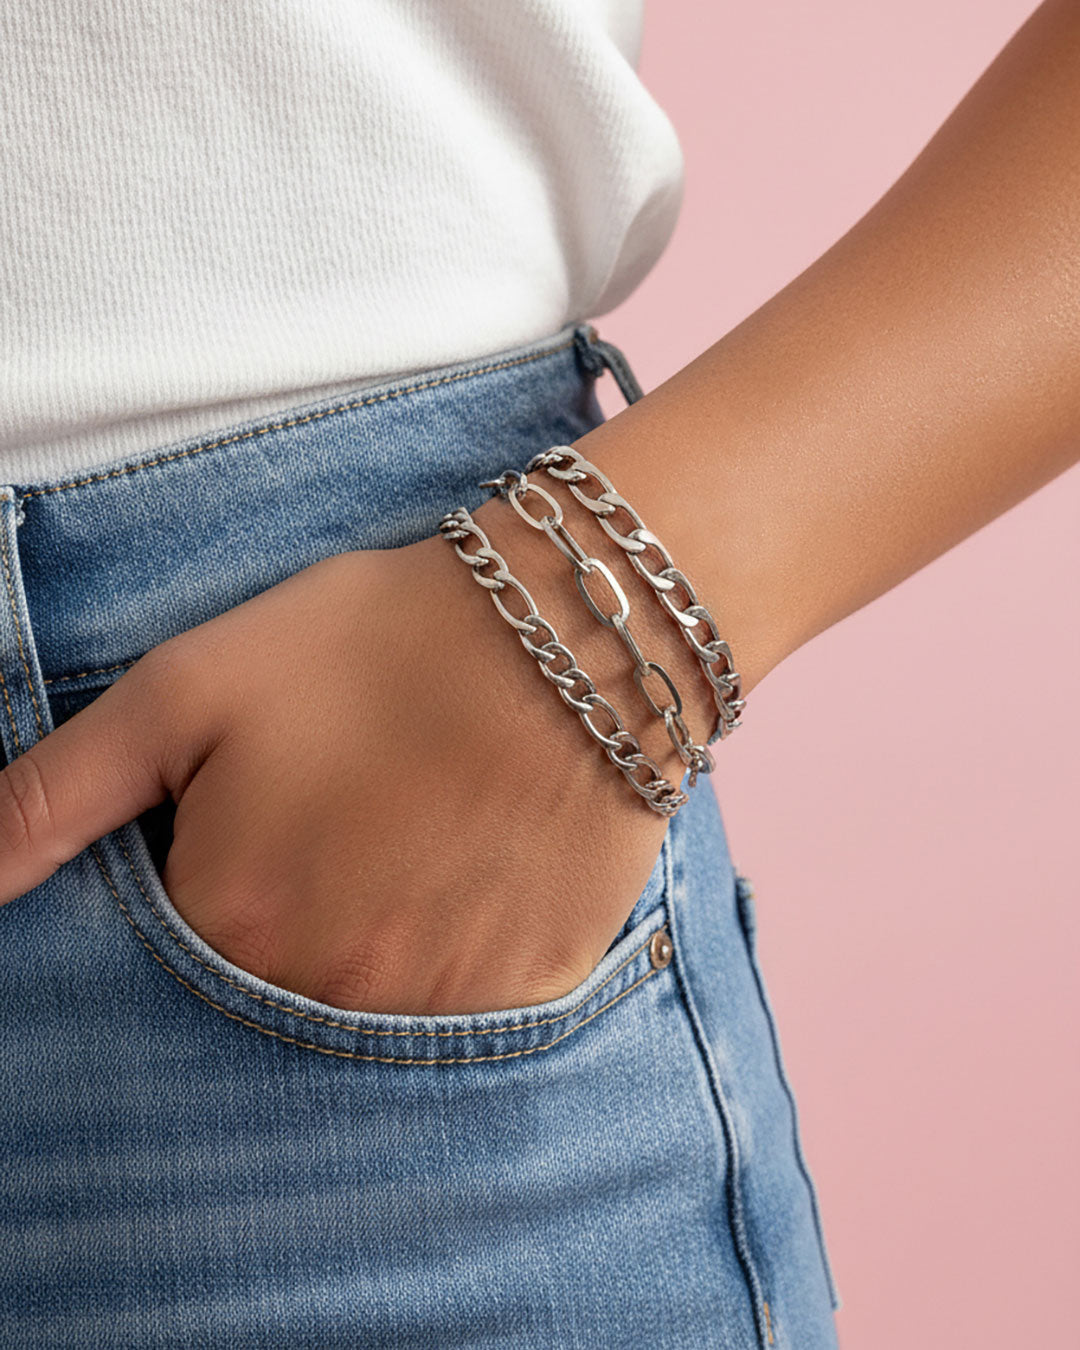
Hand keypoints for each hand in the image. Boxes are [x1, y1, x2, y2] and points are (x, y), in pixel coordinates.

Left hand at [0, 498, 683, 1014]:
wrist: (567, 631)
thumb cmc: (373, 645)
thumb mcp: (189, 689)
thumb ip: (55, 795)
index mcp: (235, 924)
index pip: (177, 956)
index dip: (215, 872)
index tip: (267, 810)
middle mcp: (334, 992)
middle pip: (275, 990)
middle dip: (295, 909)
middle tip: (348, 815)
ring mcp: (442, 1005)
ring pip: (372, 1001)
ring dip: (377, 931)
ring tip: (412, 831)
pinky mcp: (532, 990)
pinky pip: (468, 1006)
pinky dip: (458, 946)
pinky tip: (472, 865)